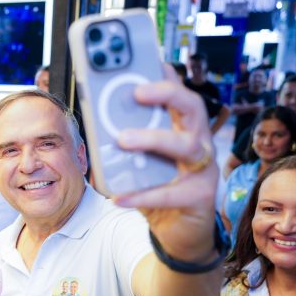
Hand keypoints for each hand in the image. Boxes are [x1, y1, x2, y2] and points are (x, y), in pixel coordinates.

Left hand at [114, 65, 218, 259]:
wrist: (178, 234)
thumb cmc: (155, 189)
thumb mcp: (137, 161)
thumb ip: (122, 142)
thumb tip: (92, 123)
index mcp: (183, 130)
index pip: (179, 95)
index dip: (167, 77)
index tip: (149, 61)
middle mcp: (198, 144)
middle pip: (192, 108)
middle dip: (167, 94)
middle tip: (136, 92)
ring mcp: (203, 170)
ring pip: (186, 146)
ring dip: (153, 139)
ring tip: (122, 139)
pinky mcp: (199, 197)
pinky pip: (170, 193)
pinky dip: (141, 195)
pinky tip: (118, 197)